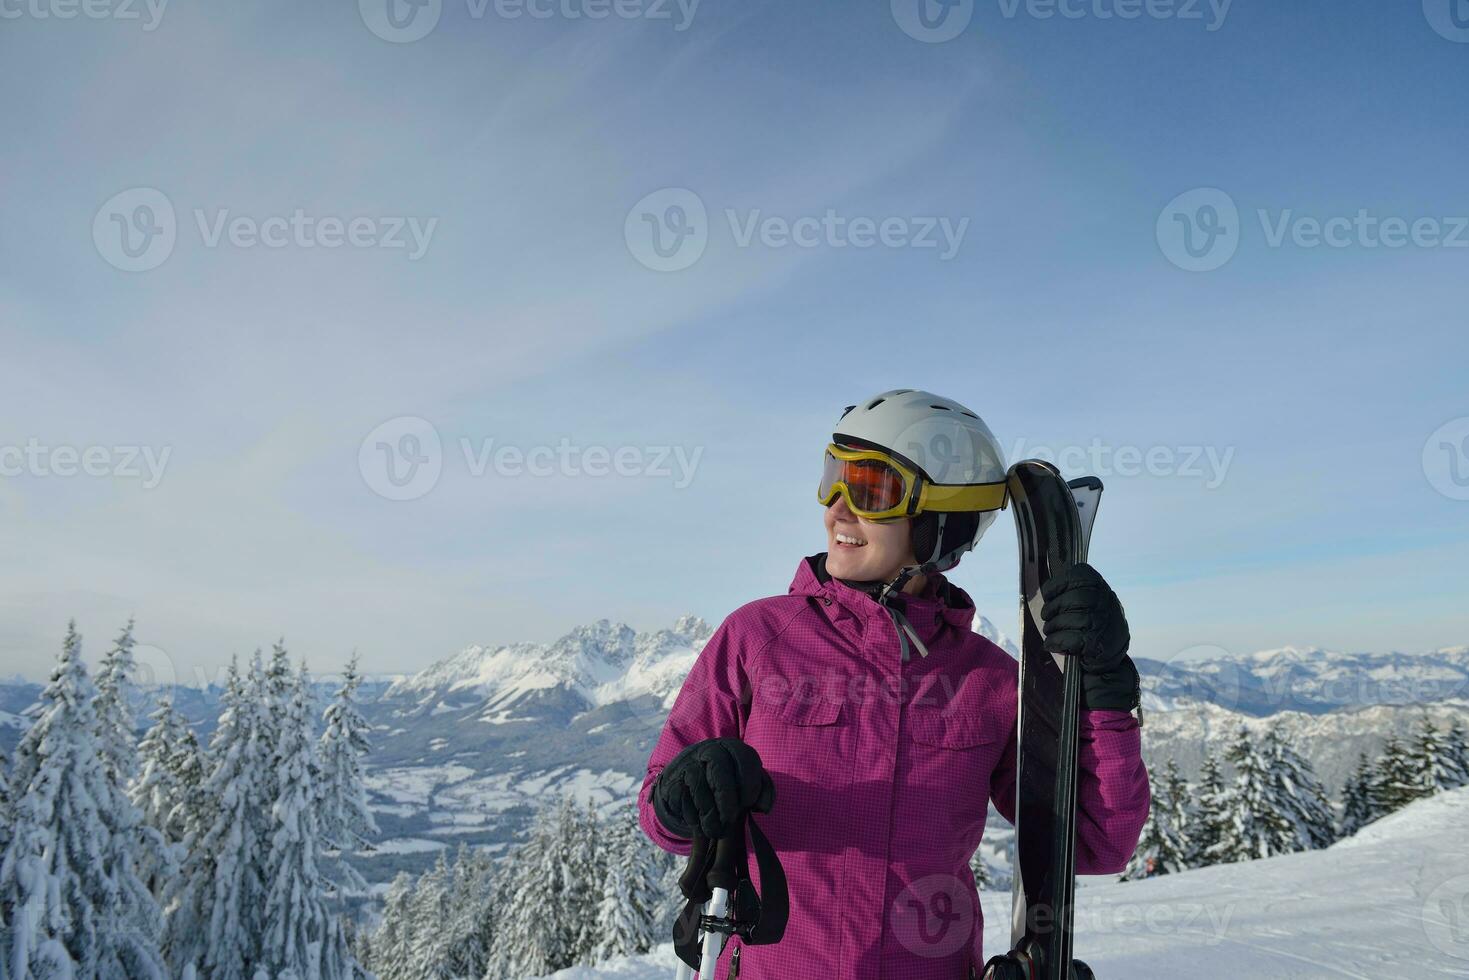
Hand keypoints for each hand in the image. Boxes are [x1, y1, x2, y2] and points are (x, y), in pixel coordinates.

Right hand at [653, 737, 774, 839]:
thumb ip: (762, 791)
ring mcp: (688, 765)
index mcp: (731, 748)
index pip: (744, 759)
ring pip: (699, 788)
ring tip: (716, 831)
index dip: (749, 784)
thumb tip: (764, 807)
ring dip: (709, 814)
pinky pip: (682, 800)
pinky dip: (692, 816)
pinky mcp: (672, 782)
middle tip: (730, 820)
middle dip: (726, 800)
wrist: (688, 780)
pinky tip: (700, 826)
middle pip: (719, 772)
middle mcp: (708, 751)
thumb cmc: (727, 783)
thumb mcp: (747, 782)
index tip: (749, 804)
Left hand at [1040, 562, 1139, 710]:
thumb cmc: (1090, 630)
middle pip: (1071, 598)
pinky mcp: (1096, 643)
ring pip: (1067, 619)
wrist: (1108, 664)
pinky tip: (1053, 645)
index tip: (1050, 594)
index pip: (1078, 575)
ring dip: (1052, 628)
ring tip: (1052, 634)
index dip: (1058, 584)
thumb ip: (1074, 592)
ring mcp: (1103, 623)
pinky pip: (1067, 638)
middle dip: (1052, 609)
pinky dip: (1055, 642)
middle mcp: (1106, 603)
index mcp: (1102, 589)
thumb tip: (1046, 589)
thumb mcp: (1089, 605)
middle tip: (1047, 618)